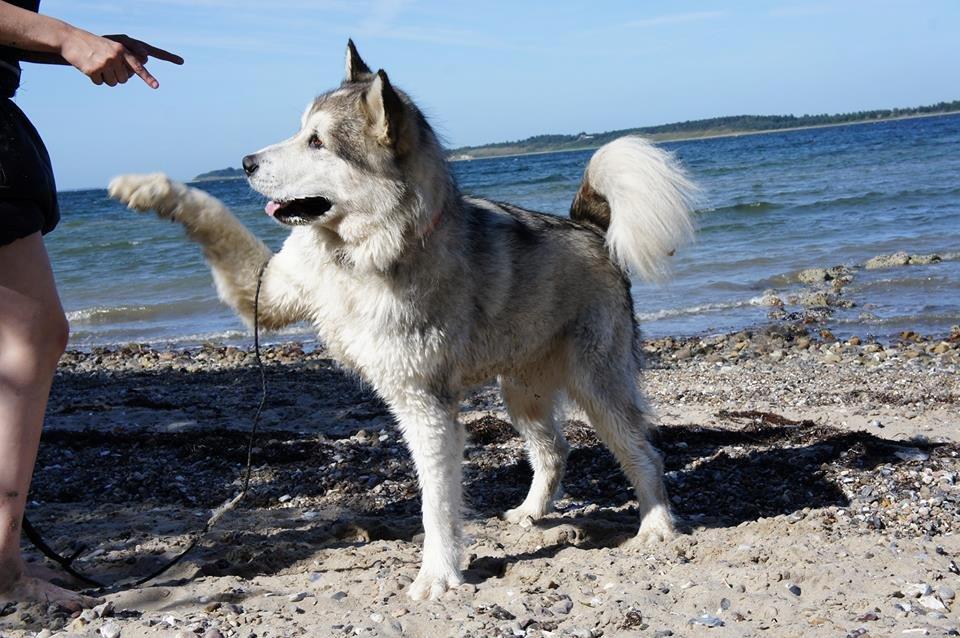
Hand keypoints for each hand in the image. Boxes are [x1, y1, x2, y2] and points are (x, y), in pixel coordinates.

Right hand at [59, 28, 182, 88]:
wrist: (70, 40)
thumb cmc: (93, 45)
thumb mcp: (110, 47)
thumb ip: (123, 58)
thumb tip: (134, 73)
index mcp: (121, 50)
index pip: (137, 66)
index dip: (147, 77)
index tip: (156, 86)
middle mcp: (115, 56)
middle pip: (124, 79)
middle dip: (116, 76)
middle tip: (105, 66)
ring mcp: (104, 63)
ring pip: (113, 83)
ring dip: (106, 79)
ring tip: (97, 65)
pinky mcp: (93, 70)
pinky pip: (100, 83)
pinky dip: (94, 79)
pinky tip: (88, 68)